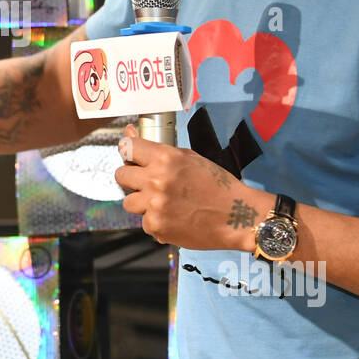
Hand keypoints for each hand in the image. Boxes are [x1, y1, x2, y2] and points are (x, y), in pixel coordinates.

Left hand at [114, 123, 259, 250]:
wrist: (237, 216)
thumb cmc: (217, 185)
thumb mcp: (191, 158)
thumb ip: (158, 149)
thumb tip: (129, 133)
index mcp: (166, 157)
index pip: (127, 147)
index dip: (128, 152)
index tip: (131, 157)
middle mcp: (156, 179)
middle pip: (121, 175)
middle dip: (132, 179)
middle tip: (148, 184)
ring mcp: (154, 204)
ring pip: (128, 202)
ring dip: (142, 203)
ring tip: (164, 204)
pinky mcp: (156, 226)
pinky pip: (144, 222)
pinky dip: (156, 222)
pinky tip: (174, 219)